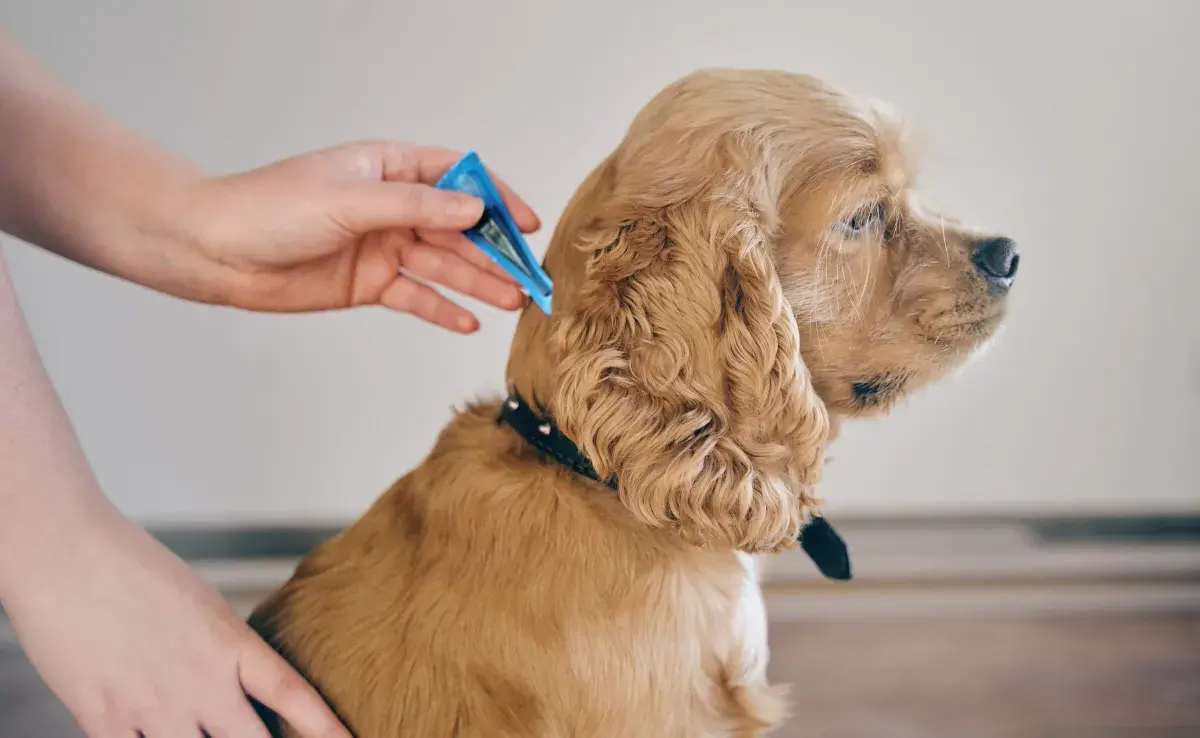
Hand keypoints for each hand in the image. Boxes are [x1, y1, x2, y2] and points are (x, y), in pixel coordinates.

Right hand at [2, 507, 348, 737]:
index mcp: (231, 644)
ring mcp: (152, 705)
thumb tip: (241, 691)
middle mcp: (199, 681)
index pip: (292, 695)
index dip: (324, 727)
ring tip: (207, 736)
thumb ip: (225, 653)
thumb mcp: (202, 606)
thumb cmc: (133, 569)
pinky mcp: (105, 718)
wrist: (66, 555)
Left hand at [182, 141, 541, 332]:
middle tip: (527, 275)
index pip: (455, 176)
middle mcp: (390, 207)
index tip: (525, 223)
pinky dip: (443, 309)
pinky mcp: (369, 284)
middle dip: (493, 250)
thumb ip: (415, 206)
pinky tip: (470, 321)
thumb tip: (473, 206)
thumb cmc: (270, 209)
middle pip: (456, 227)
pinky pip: (416, 296)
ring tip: (512, 301)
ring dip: (478, 282)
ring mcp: (382, 246)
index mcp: (387, 168)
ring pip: (442, 265)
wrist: (215, 253)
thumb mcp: (349, 200)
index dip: (494, 197)